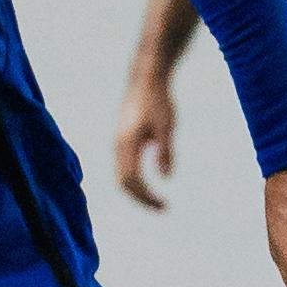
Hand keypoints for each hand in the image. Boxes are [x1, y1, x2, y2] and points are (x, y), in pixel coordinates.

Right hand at [116, 71, 177, 209]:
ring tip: (158, 200)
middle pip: (123, 183)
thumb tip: (165, 177)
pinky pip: (125, 168)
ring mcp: (118, 144)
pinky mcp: (123, 140)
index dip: (146, 197)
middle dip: (141, 199)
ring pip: (122, 176)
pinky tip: (152, 182)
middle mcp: (118, 146)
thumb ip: (165, 151)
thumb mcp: (167, 125)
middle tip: (163, 208)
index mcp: (127, 144)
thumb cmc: (159, 99)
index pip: (131, 180)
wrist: (146, 78)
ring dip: (139, 191)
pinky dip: (136, 181)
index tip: (164, 205)